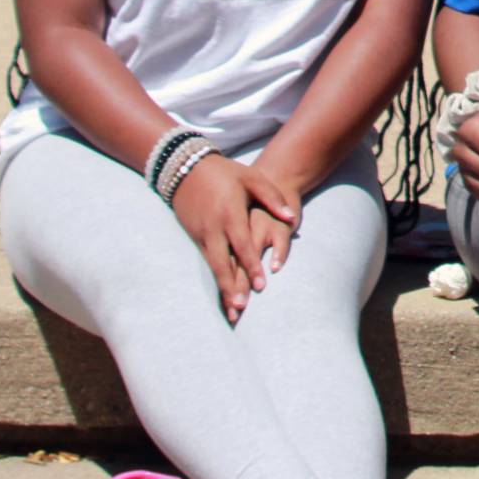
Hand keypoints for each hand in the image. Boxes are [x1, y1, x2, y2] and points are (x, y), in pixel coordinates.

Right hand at [170, 155, 301, 321]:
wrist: (187, 168)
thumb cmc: (226, 172)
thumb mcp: (252, 178)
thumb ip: (273, 198)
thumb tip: (292, 217)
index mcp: (230, 213)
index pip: (243, 244)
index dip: (252, 266)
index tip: (262, 285)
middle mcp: (213, 227)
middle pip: (224, 263)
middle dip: (232, 287)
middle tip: (242, 308)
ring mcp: (201, 234)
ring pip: (213, 267)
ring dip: (222, 288)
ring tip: (232, 310)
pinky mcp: (194, 237)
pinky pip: (206, 262)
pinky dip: (214, 279)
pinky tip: (221, 294)